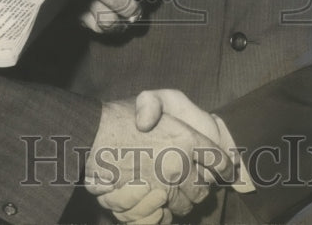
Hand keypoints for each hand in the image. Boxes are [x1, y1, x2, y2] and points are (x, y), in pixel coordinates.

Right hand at [86, 96, 233, 220]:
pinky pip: (162, 218)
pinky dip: (160, 215)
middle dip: (201, 186)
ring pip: (185, 206)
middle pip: (204, 190)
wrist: (87, 138)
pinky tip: (156, 204)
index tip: (224, 169)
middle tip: (192, 180)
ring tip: (171, 190)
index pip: (221, 163)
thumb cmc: (118, 116)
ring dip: (181, 201)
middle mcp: (179, 167)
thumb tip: (196, 139)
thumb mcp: (152, 100)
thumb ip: (182, 117)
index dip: (224, 167)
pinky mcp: (144, 205)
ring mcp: (162, 189)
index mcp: (188, 140)